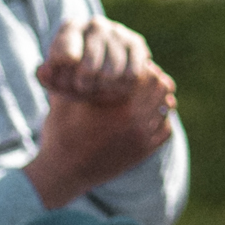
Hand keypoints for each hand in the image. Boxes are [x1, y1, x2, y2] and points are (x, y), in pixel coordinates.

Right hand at [24, 21, 176, 207]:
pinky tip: (146, 114)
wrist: (64, 172)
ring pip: (166, 108)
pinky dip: (160, 119)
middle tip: (139, 78)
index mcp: (119, 104)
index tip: (131, 65)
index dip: (141, 66)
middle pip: (163, 88)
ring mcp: (142, 139)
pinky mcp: (143, 152)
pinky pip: (166, 129)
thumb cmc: (61, 130)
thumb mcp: (62, 98)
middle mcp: (136, 122)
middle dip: (152, 80)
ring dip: (157, 98)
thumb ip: (65, 73)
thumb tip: (57, 52)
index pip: (149, 74)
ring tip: (143, 94)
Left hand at [37, 17, 151, 102]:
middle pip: (90, 66)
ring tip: (100, 87)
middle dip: (86, 84)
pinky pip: (132, 72)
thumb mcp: (56, 80)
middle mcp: (94, 24)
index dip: (65, 77)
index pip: (66, 55)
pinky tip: (117, 85)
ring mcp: (117, 31)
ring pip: (112, 70)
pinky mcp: (136, 42)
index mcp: (70, 27)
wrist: (104, 77)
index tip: (66, 82)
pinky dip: (123, 86)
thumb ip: (46, 76)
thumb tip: (43, 71)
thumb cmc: (74, 77)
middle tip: (84, 87)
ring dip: (105, 87)